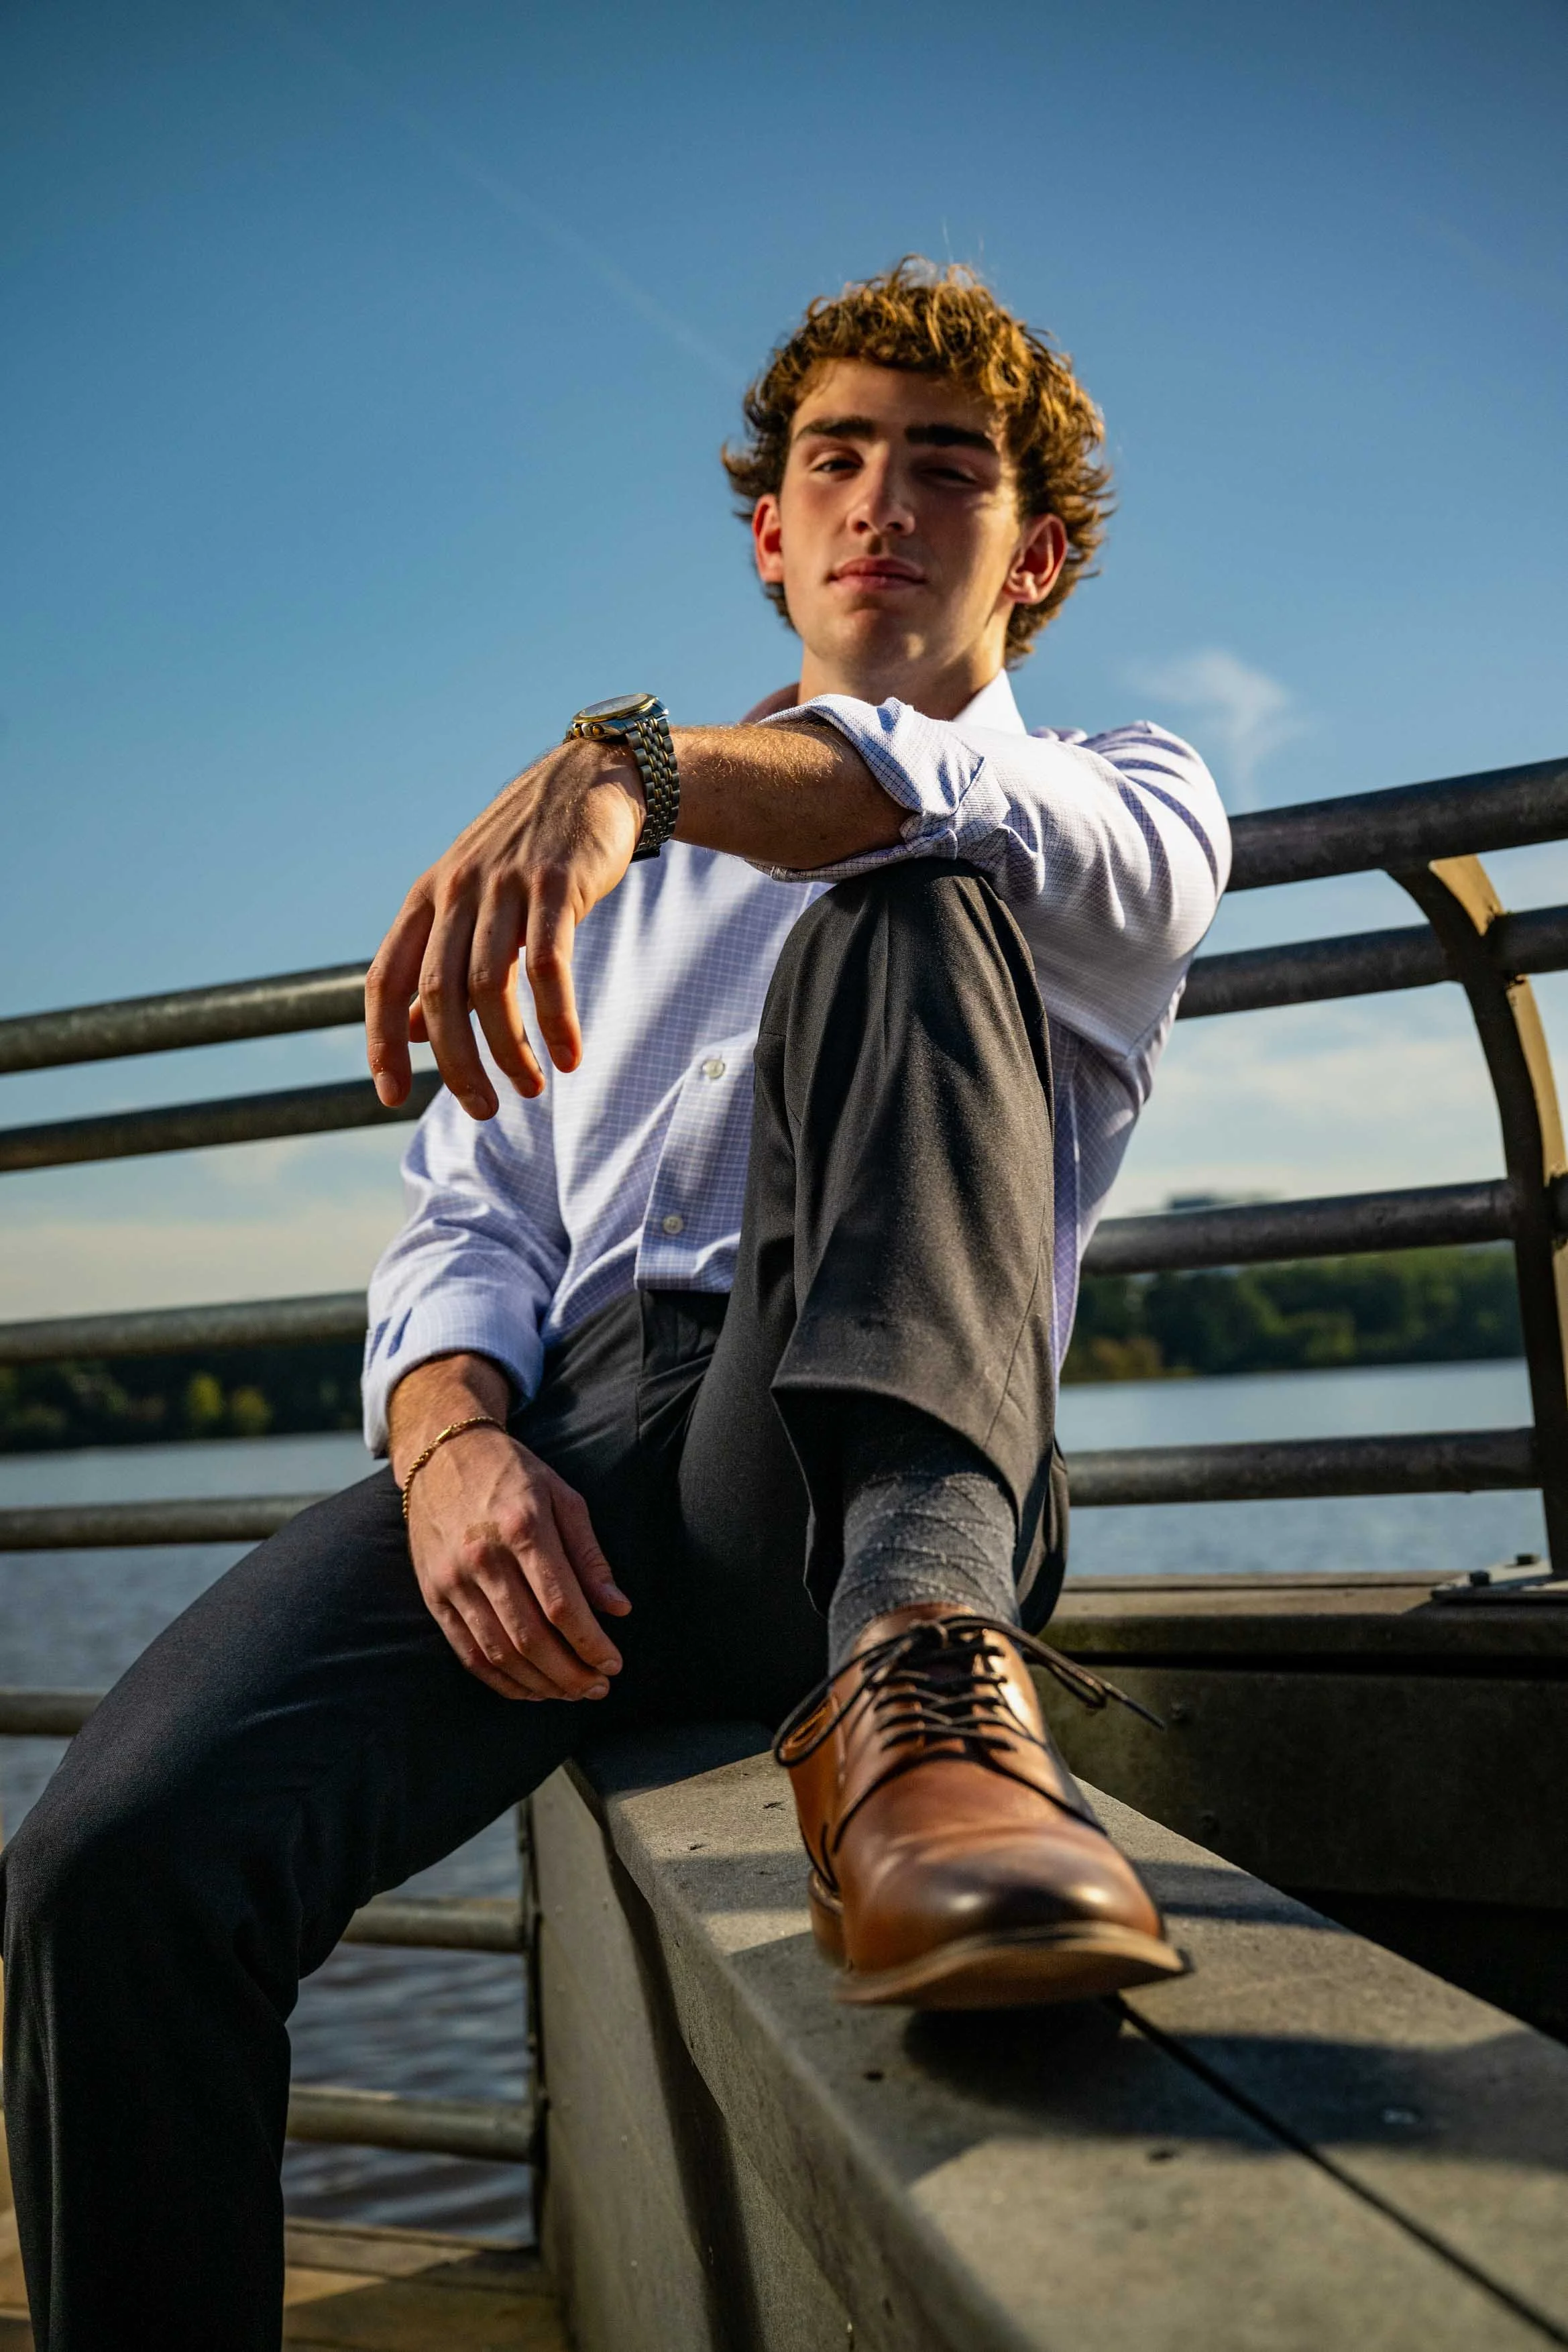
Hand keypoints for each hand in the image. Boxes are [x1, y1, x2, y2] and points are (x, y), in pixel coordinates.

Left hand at [366, 737, 645, 1120]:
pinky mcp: (557, 884)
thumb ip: (440, 961)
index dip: (380, 1042)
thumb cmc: (528, 852)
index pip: (384, 980)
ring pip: (491, 987)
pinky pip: (550, 966)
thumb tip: (411, 1034)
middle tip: (484, 1108)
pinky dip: (557, 1019)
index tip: (390, 1097)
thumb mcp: (470, 900)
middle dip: (457, 1064)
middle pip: (439, 995)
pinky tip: (570, 1056)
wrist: (589, 779)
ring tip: (533, 1088)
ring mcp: (506, 885)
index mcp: (427, 899)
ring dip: (511, 1050)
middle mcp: (457, 891)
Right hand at [406, 1424, 631, 1702]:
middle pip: (530, 1638)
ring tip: (570, 1693)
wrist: (442, 1452)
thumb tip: (619, 1608)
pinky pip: (467, 1651)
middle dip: (570, 1674)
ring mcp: (452, 1579)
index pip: (561, 1605)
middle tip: (597, 1688)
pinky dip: (500, 1679)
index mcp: (522, 1528)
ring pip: (499, 1652)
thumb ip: (590, 1555)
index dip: (590, 1643)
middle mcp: (482, 1557)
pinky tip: (529, 1688)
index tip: (613, 1664)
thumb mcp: (563, 1497)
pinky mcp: (433, 1594)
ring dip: (540, 1683)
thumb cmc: (512, 1473)